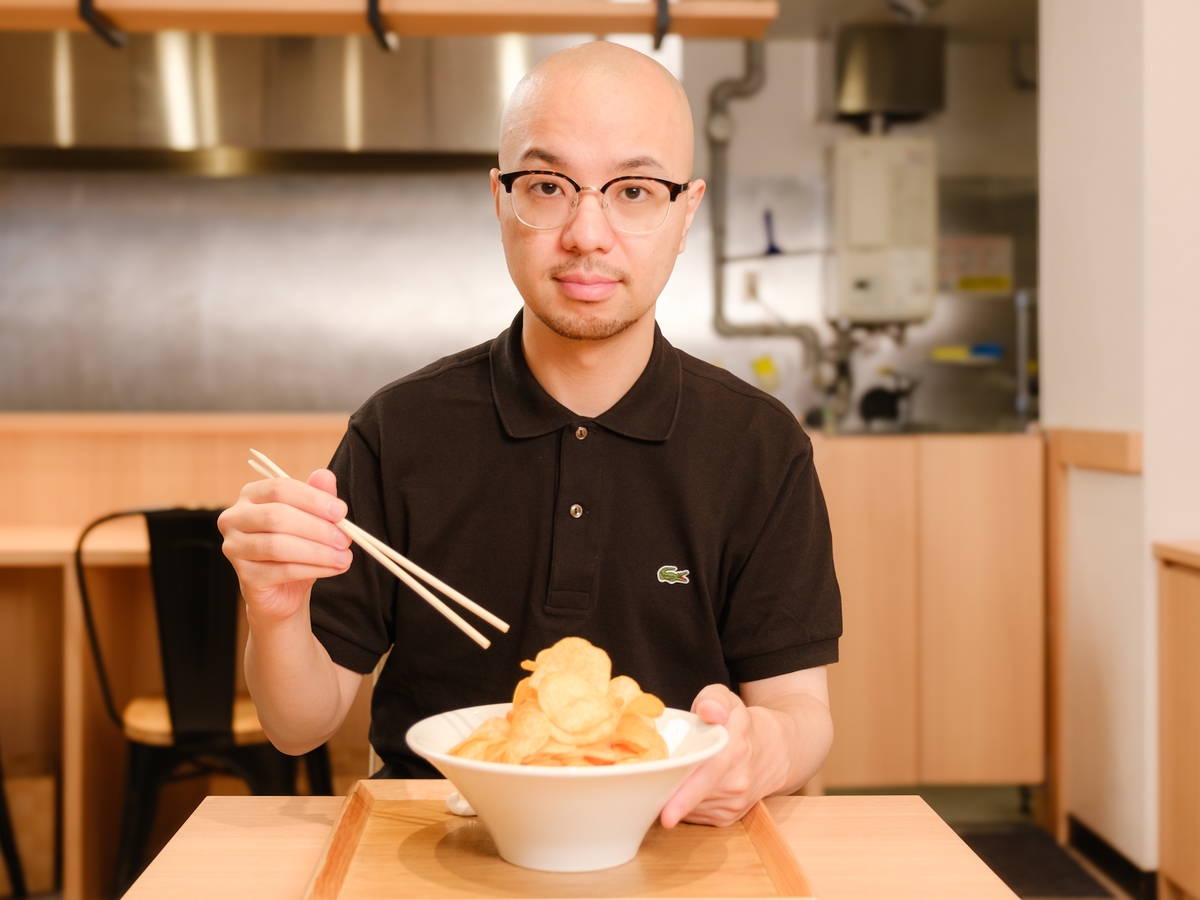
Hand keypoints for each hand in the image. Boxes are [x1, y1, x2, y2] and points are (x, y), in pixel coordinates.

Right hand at [218, 469, 351, 623]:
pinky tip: (334, 569)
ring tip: (344, 557)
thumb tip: (325, 475)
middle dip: (317, 528)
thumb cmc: (297, 545)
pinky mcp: (245, 576)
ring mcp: (234, 547)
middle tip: (346, 539)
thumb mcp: (311, 518)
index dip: (313, 499)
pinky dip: (313, 569)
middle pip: (276, 516)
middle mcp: (235, 518)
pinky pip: (282, 570)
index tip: (341, 512)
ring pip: (278, 545)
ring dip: (318, 552)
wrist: (284, 589)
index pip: (280, 488)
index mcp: (251, 495)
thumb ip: (317, 496)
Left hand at [659, 684, 772, 827]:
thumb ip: (714, 699)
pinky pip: (696, 816)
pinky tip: (688, 787)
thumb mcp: (728, 700)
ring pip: (691, 809)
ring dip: (676, 796)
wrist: (774, 751)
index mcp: (734, 749)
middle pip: (693, 795)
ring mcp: (735, 802)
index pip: (708, 775)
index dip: (685, 797)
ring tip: (673, 775)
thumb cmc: (739, 723)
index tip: (667, 816)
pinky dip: (686, 805)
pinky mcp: (729, 817)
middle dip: (668, 791)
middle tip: (648, 783)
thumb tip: (709, 711)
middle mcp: (737, 781)